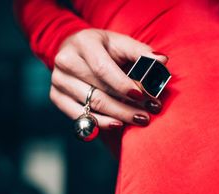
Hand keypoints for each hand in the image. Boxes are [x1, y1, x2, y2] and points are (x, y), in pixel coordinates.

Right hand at [49, 29, 167, 128]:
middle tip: (150, 112)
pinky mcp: (56, 97)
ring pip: (91, 105)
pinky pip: (80, 116)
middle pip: (99, 90)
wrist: (74, 49)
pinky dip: (100, 123)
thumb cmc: (105, 48)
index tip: (144, 96)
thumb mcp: (122, 43)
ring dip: (119, 115)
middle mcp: (65, 61)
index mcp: (83, 43)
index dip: (123, 84)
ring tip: (141, 119)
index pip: (103, 69)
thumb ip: (141, 52)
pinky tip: (118, 125)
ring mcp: (58, 80)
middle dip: (128, 104)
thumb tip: (162, 61)